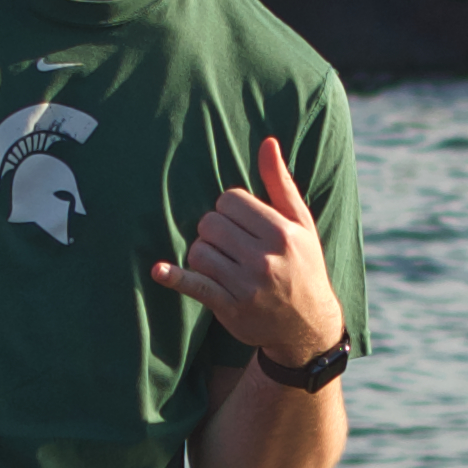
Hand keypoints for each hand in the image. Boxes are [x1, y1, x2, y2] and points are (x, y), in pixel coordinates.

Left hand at [150, 135, 340, 362]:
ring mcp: (245, 284)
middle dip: (214, 230)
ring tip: (223, 264)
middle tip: (231, 245)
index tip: (241, 224)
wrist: (308, 324)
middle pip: (210, 223)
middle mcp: (265, 258)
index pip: (230, 200)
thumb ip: (281, 183)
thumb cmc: (303, 265)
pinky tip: (159, 270)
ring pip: (199, 250)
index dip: (230, 209)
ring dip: (203, 254)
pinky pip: (195, 285)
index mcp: (282, 232)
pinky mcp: (229, 306)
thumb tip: (267, 143)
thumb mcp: (301, 224)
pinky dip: (175, 277)